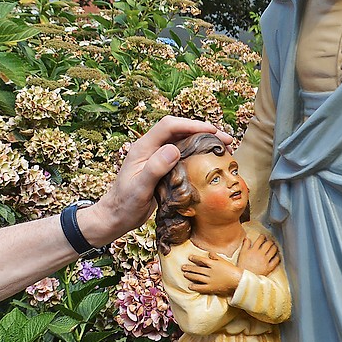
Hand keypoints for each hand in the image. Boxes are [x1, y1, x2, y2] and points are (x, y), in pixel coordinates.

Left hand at [78, 116, 229, 245]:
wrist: (115, 217)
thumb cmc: (124, 204)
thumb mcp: (139, 187)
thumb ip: (155, 168)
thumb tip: (174, 149)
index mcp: (143, 147)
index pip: (169, 126)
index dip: (191, 125)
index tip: (211, 131)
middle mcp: (150, 148)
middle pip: (179, 130)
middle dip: (203, 131)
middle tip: (226, 139)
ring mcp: (156, 157)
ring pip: (182, 141)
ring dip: (202, 141)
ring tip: (223, 147)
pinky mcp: (162, 168)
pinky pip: (182, 155)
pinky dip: (197, 154)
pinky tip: (209, 160)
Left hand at [183, 253, 242, 295]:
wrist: (238, 281)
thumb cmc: (232, 270)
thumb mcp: (224, 261)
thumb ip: (216, 257)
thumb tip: (209, 253)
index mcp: (213, 264)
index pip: (201, 260)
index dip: (194, 258)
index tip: (189, 257)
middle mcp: (210, 271)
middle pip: (197, 269)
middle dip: (189, 267)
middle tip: (182, 267)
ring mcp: (209, 280)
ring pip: (197, 277)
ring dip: (190, 275)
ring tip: (185, 274)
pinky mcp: (211, 288)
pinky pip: (200, 287)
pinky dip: (195, 286)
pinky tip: (190, 286)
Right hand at [238, 235, 279, 276]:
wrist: (244, 276)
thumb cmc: (242, 265)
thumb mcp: (242, 254)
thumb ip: (245, 245)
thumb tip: (247, 238)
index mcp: (253, 250)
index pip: (260, 240)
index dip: (262, 237)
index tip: (263, 236)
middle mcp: (260, 254)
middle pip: (268, 244)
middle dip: (270, 241)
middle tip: (270, 241)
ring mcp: (265, 261)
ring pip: (273, 251)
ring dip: (274, 247)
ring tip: (274, 246)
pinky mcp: (268, 267)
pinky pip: (275, 261)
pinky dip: (277, 257)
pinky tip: (277, 256)